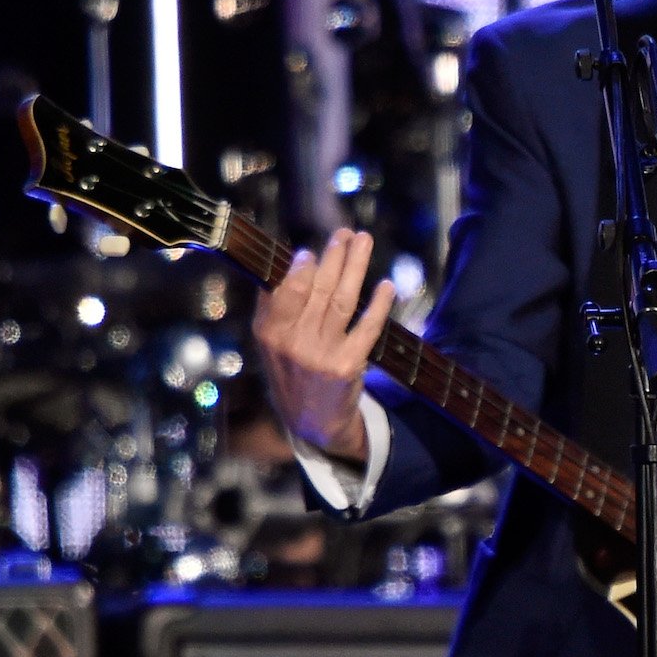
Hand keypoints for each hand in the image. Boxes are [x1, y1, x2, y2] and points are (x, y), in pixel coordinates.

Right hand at [251, 228, 394, 461]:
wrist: (312, 423)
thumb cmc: (293, 372)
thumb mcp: (272, 344)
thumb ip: (275, 307)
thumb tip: (289, 262)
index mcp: (270, 332)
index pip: (287, 289)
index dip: (302, 266)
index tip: (313, 249)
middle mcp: (293, 342)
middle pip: (318, 288)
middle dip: (334, 256)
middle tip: (347, 234)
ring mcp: (321, 354)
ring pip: (342, 300)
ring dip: (356, 266)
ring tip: (364, 241)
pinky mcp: (347, 366)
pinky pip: (367, 327)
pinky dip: (378, 304)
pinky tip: (386, 286)